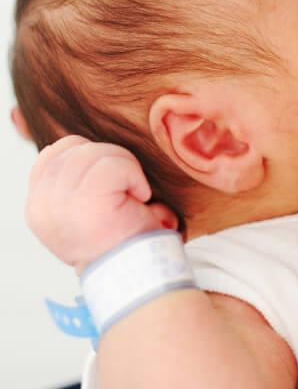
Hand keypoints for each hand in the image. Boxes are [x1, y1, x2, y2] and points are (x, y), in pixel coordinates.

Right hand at [26, 135, 177, 273]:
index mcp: (38, 205)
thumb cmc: (120, 239)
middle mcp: (43, 204)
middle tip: (127, 187)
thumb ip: (74, 179)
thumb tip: (85, 146)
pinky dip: (134, 174)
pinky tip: (140, 195)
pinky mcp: (85, 200)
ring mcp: (60, 202)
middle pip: (77, 148)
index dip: (87, 153)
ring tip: (133, 191)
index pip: (53, 152)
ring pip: (97, 152)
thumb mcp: (86, 208)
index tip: (109, 179)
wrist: (134, 270)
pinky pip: (114, 164)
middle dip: (110, 158)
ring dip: (125, 166)